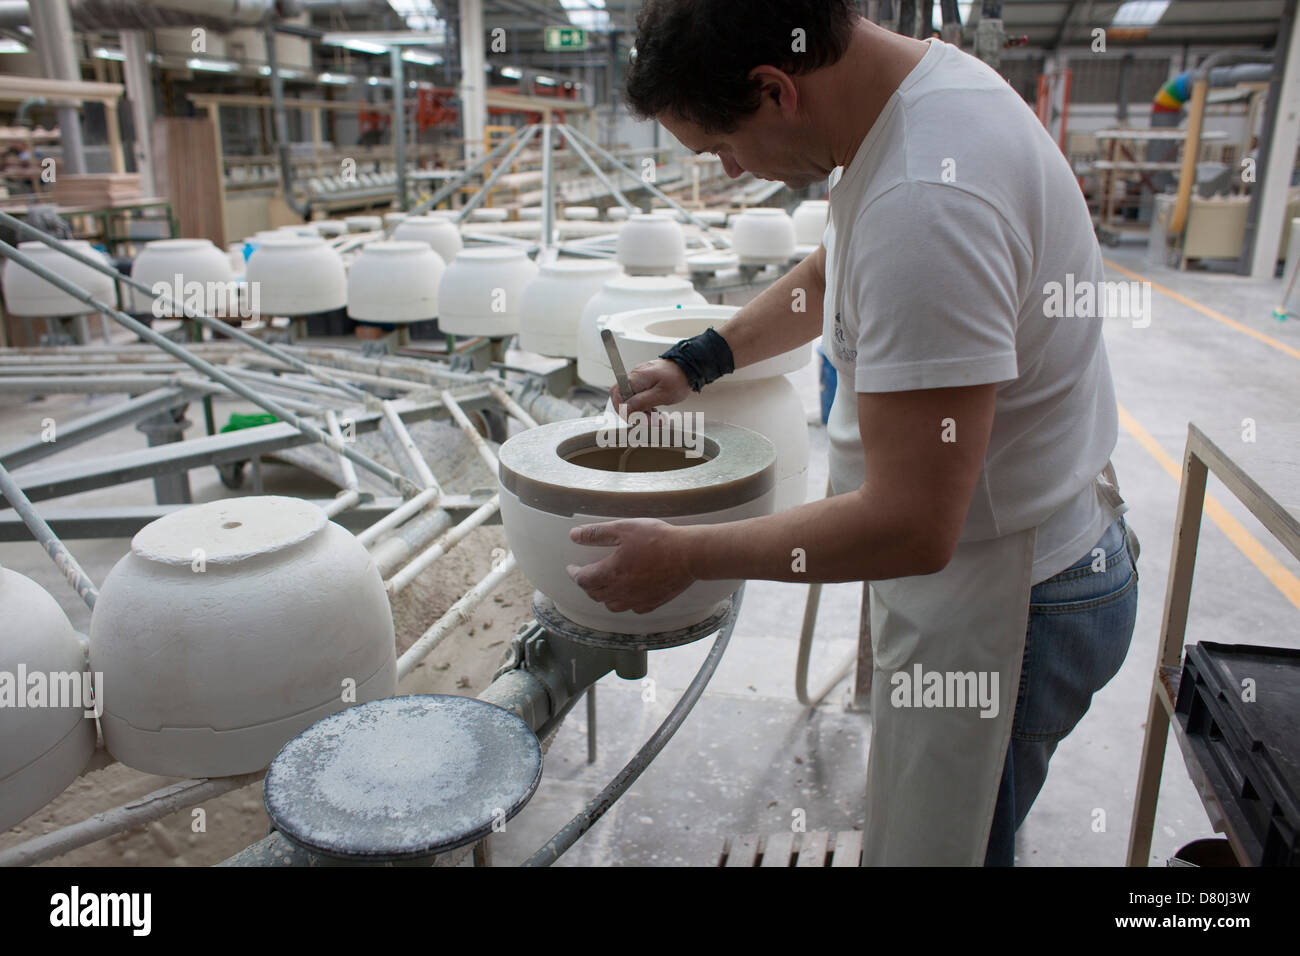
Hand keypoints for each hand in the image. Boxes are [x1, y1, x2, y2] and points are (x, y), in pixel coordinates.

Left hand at [566, 519, 694, 613]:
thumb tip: (574, 535)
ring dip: (603, 597)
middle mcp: (621, 591)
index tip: (572, 568)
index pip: (583, 579)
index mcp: (611, 573)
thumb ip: (596, 533)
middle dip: (587, 585)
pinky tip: (627, 594)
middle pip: (595, 594)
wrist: (689, 554)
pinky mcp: (653, 603)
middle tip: (587, 575)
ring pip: (612, 606)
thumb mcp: (623, 528)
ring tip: (605, 586)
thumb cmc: (657, 539)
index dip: (574, 574)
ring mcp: (637, 600)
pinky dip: (625, 603)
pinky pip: (632, 609)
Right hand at [610, 358, 689, 417]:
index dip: (621, 409)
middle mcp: (635, 377)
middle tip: (648, 422)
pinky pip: (641, 397)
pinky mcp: (647, 382)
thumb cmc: (679, 378)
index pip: (617, 394)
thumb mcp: (661, 394)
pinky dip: (647, 407)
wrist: (690, 367)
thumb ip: (641, 402)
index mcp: (636, 378)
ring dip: (643, 413)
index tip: (633, 419)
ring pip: (634, 400)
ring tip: (657, 419)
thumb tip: (625, 409)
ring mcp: (641, 379)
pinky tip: (656, 412)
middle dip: (635, 414)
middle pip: (625, 399)